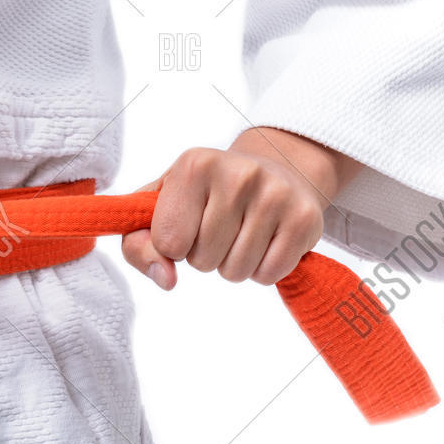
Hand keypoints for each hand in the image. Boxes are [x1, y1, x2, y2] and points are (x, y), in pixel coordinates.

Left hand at [121, 127, 358, 289]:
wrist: (275, 168)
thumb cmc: (205, 194)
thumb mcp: (159, 208)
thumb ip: (138, 244)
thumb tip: (166, 279)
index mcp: (194, 165)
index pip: (167, 242)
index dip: (172, 246)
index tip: (186, 224)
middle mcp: (239, 174)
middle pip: (202, 261)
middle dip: (204, 256)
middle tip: (219, 227)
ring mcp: (276, 194)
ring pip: (234, 272)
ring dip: (232, 264)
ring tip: (241, 232)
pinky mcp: (305, 219)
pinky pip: (268, 275)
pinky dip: (261, 269)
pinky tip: (265, 240)